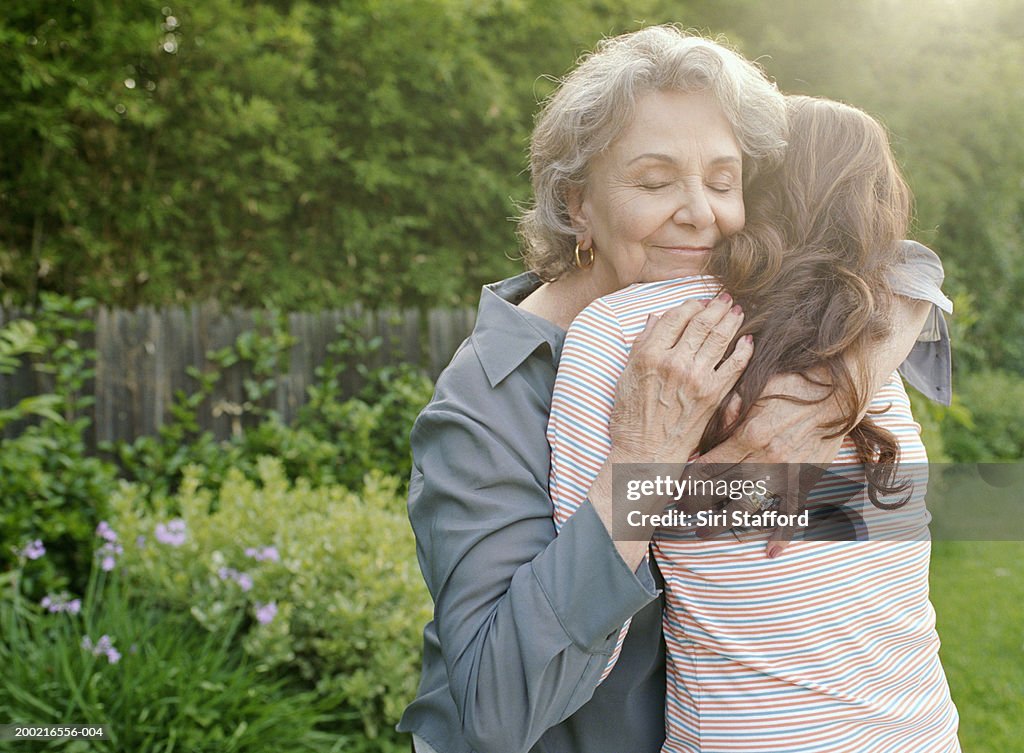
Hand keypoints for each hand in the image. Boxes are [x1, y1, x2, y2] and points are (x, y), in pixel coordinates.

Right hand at [609, 292, 752, 468]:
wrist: (645, 453)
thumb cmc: (630, 417)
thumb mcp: (626, 376)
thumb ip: (641, 344)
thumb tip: (655, 318)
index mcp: (650, 355)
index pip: (675, 317)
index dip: (690, 304)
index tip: (698, 301)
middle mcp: (674, 362)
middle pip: (701, 323)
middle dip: (716, 306)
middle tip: (725, 298)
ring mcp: (696, 378)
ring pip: (720, 338)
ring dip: (732, 320)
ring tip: (738, 311)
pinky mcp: (713, 394)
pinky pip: (734, 365)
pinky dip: (744, 349)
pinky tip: (748, 340)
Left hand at [687, 371, 845, 555]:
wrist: (838, 389)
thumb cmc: (790, 384)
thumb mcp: (752, 390)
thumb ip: (725, 416)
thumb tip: (700, 445)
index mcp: (747, 436)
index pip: (706, 468)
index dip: (686, 482)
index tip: (673, 490)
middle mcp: (764, 460)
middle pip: (720, 490)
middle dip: (696, 504)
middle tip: (679, 514)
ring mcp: (786, 474)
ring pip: (747, 507)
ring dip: (722, 523)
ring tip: (703, 533)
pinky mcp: (805, 480)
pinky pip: (793, 512)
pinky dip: (783, 534)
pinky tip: (772, 552)